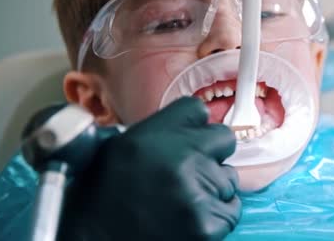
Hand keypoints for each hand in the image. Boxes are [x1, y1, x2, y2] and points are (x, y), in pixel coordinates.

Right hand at [57, 97, 240, 239]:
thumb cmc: (102, 195)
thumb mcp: (119, 146)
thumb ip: (160, 131)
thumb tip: (195, 124)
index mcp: (154, 135)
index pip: (198, 110)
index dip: (194, 126)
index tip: (188, 140)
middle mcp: (180, 159)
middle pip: (223, 140)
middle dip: (210, 154)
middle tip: (188, 174)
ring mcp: (197, 193)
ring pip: (229, 178)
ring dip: (213, 187)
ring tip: (182, 200)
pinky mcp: (206, 225)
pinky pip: (231, 210)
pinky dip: (216, 216)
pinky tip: (189, 219)